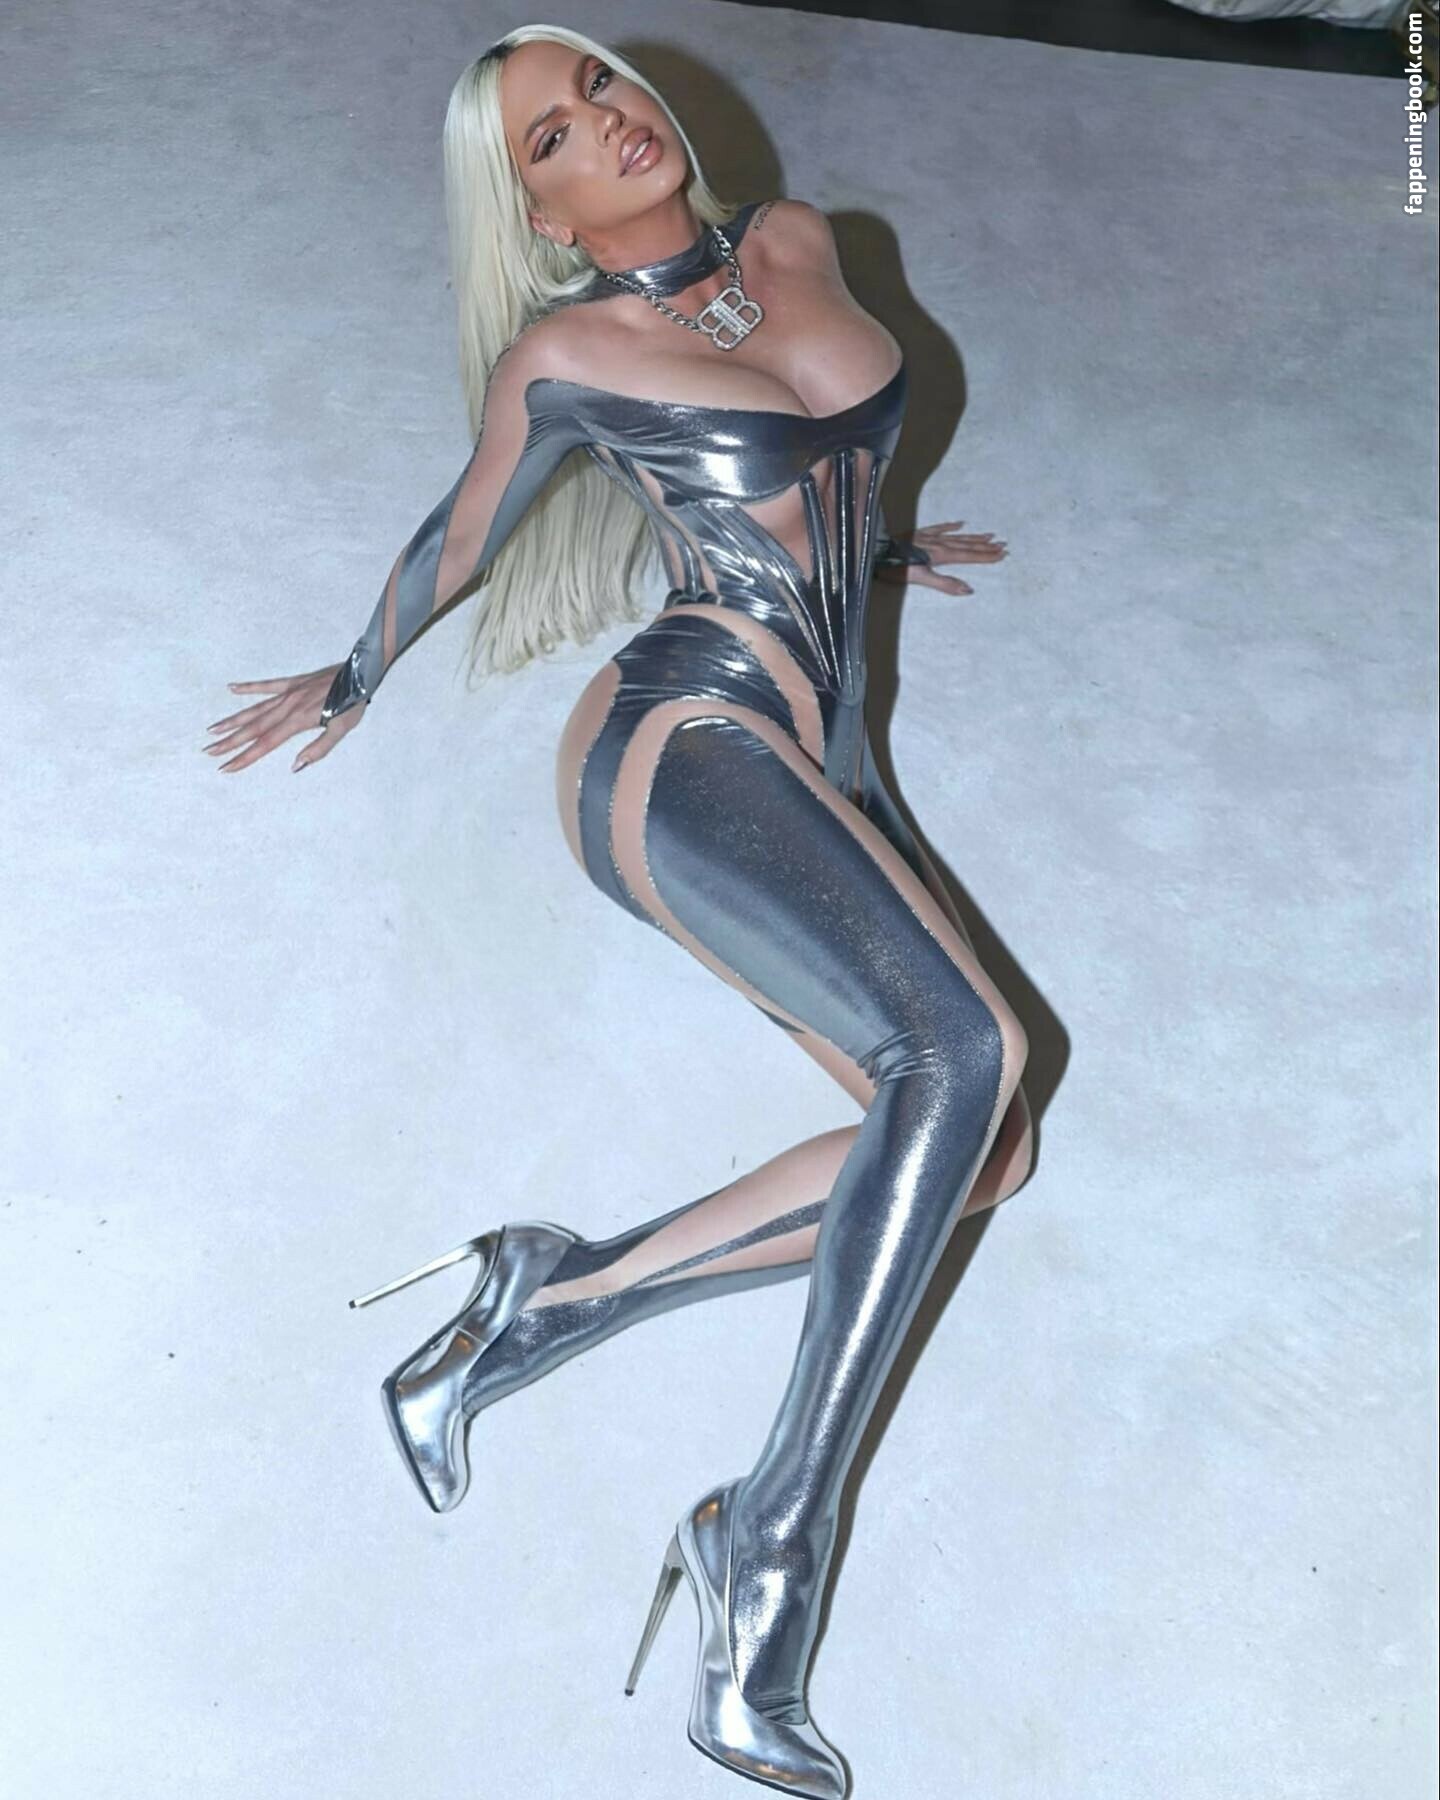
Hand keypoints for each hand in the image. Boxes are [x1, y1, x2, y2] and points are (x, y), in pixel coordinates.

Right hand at [203, 664, 363, 772]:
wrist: (360, 673)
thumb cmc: (353, 704)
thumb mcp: (341, 731)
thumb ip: (318, 749)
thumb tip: (295, 766)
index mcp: (298, 721)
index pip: (265, 743)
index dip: (245, 756)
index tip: (227, 766)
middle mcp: (287, 706)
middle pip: (253, 728)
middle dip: (229, 741)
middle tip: (209, 751)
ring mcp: (288, 693)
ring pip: (254, 709)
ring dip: (232, 720)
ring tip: (213, 729)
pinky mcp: (293, 682)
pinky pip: (266, 685)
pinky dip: (248, 687)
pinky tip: (232, 689)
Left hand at [874, 520, 1007, 594]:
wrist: (876, 551)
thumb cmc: (896, 567)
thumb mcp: (920, 578)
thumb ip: (944, 584)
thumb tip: (968, 589)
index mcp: (941, 555)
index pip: (969, 556)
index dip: (986, 556)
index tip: (1002, 554)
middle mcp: (939, 544)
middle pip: (967, 545)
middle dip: (986, 547)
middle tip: (1004, 545)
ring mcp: (930, 537)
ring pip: (958, 537)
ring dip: (974, 537)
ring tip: (990, 536)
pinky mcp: (920, 534)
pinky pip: (940, 528)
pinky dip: (951, 526)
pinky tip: (960, 523)